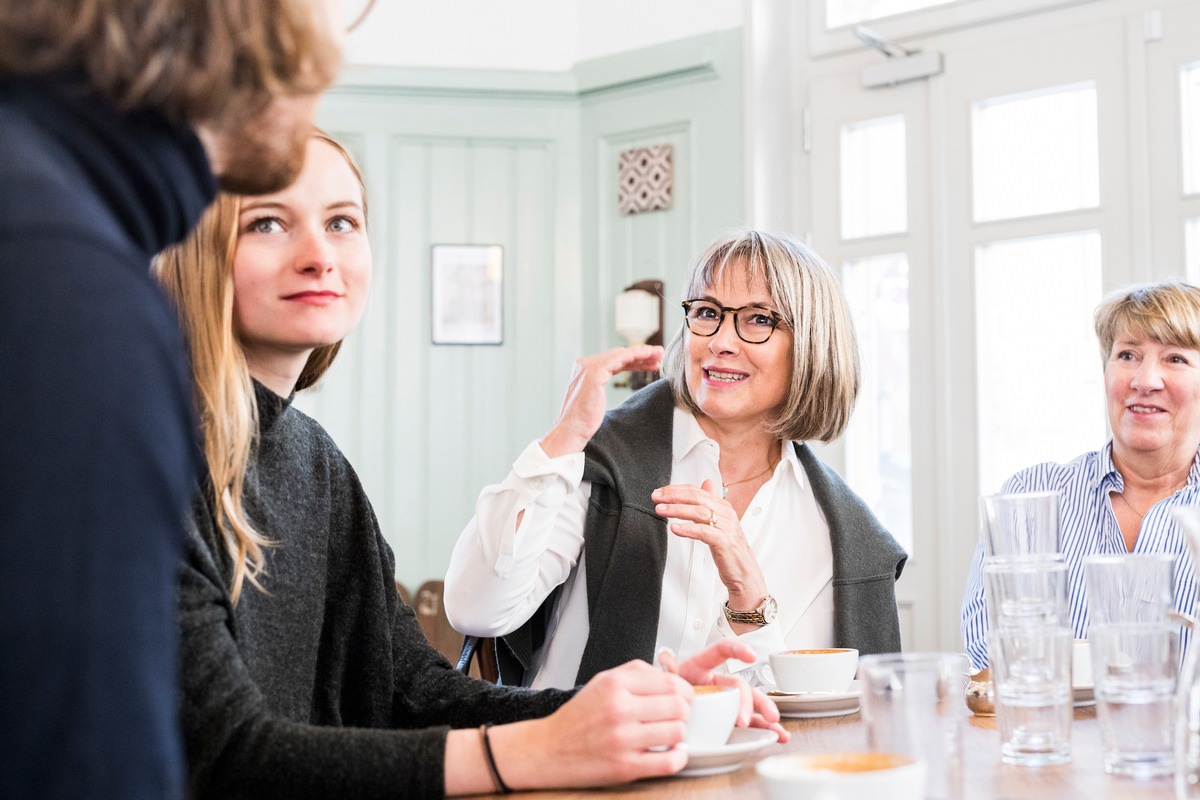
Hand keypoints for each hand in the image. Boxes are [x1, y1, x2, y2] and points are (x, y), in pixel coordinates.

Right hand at [488, 659, 690, 788]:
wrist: (548, 749)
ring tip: (671, 735)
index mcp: (616, 684)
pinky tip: (671, 753)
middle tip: (679, 716)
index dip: (686, 692)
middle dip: (685, 712)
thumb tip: (670, 675)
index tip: (684, 698)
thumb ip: (636, 672)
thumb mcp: (602, 681)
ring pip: (678, 732)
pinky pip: (669, 762)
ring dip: (680, 735)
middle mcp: (619, 709)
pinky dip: (678, 758)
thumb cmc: (577, 717)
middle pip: (679, 706)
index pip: (672, 683)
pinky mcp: (625, 767)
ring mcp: (623, 739)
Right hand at [540, 346, 662, 457]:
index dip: (633, 361)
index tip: (650, 363)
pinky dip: (636, 356)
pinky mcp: (594, 372)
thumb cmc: (583, 421)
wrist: (572, 431)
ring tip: (658, 354)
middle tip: (658, 355)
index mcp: (583, 369)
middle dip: (640, 355)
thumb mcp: (594, 399)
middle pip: (618, 355)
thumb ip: (599, 388)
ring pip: (621, 354)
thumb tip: (607, 388)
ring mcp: (588, 367)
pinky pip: (620, 359)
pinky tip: (648, 358)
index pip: (613, 360)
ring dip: (642, 353)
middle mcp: (584, 364)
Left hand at [651, 479, 767, 610]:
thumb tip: (706, 483)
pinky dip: (688, 529)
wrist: (744, 573)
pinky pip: (704, 532)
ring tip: (661, 510)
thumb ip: (711, 503)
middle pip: (697, 498)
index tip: (659, 492)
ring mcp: (726, 527)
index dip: (676, 490)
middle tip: (656, 497)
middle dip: (674, 496)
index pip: (697, 491)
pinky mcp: (725, 542)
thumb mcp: (719, 523)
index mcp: (723, 507)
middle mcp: (726, 514)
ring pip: (699, 512)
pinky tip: (675, 528)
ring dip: (677, 510)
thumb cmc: (729, 549)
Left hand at [659, 643, 788, 742]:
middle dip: (745, 700)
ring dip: (765, 712)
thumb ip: (662, 673)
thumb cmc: (661, 695)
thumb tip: (659, 663)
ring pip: (751, 704)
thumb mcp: (660, 682)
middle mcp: (716, 683)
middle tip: (742, 719)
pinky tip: (777, 735)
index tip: (750, 656)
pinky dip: (764, 730)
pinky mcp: (729, 721)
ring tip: (773, 722)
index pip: (720, 651)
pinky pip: (750, 723)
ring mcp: (725, 702)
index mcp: (699, 667)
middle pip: (738, 685)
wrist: (656, 716)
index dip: (736, 649)